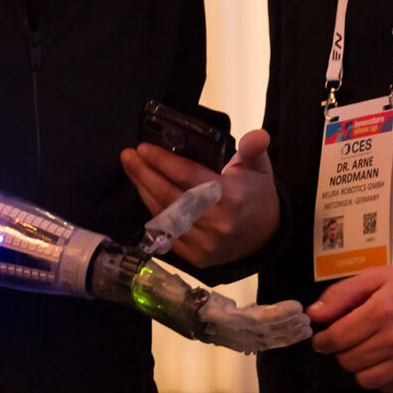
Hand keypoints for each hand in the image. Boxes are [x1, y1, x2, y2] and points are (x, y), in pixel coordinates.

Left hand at [122, 128, 279, 265]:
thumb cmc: (256, 194)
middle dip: (145, 174)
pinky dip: (154, 213)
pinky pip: (167, 233)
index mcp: (231, 196)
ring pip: (165, 215)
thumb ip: (254, 149)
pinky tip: (145, 194)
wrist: (265, 236)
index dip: (164, 162)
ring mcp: (205, 243)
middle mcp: (216, 222)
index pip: (188, 177)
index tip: (143, 148)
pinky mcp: (196, 257)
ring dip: (144, 191)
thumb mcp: (260, 168)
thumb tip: (256, 134)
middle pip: (170, 195)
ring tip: (133, 170)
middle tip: (128, 156)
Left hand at [308, 263, 392, 392]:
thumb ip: (342, 293)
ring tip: (368, 349)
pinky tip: (387, 359)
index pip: (338, 338)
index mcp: (382, 311)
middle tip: (350, 339)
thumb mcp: (378, 276)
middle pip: (348, 361)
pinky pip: (387, 388)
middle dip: (342, 351)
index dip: (323, 341)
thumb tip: (314, 314)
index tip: (323, 339)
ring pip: (365, 380)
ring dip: (360, 366)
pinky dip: (381, 376)